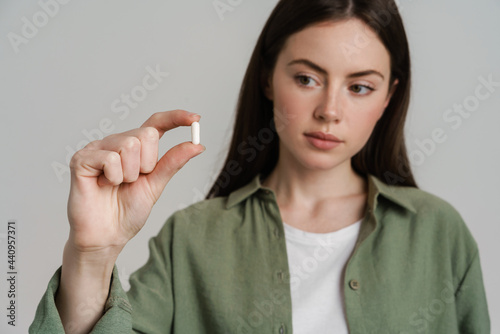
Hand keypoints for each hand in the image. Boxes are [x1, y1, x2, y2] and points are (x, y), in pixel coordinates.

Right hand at [66, 110, 204, 253]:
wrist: (107, 235)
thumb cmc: (127, 211)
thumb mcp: (156, 185)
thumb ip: (173, 163)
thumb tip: (197, 146)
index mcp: (137, 148)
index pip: (157, 123)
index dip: (176, 117)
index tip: (196, 119)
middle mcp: (117, 142)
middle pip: (146, 134)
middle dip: (147, 164)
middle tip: (133, 181)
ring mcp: (98, 148)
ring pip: (129, 145)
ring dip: (129, 173)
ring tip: (117, 185)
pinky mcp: (82, 158)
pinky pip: (110, 158)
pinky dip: (113, 177)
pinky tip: (103, 185)